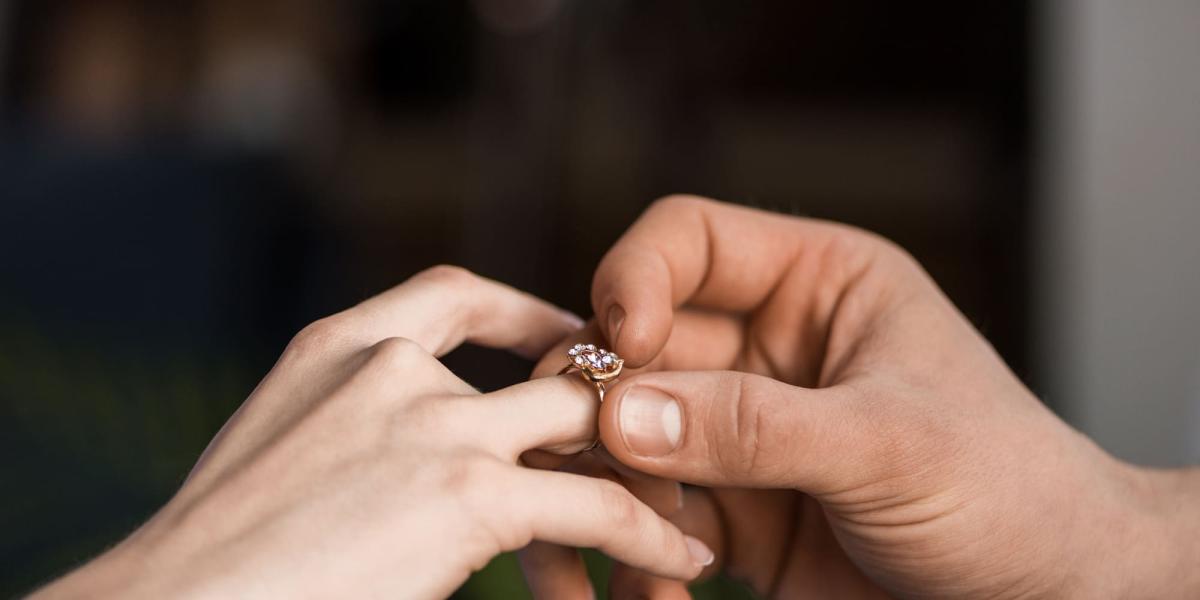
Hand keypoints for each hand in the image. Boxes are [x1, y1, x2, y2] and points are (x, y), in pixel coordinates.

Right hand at [34, 266, 712, 598]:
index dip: (525, 312)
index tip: (565, 338)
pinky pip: (594, 506)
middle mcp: (392, 367)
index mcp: (338, 346)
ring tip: (693, 511)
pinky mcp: (465, 495)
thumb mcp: (278, 453)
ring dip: (648, 473)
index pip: (453, 295)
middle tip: (660, 435)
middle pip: (544, 364)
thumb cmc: (217, 559)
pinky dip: (648, 535)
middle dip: (609, 401)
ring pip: (585, 430)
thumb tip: (392, 456)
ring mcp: (431, 424)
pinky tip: (679, 562)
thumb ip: (346, 425)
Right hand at [527, 196, 1199, 597]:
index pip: (688, 241)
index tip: (620, 345)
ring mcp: (741, 431)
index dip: (635, 278)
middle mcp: (766, 348)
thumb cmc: (1007, 489)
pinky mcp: (731, 510)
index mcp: (816, 284)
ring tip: (623, 538)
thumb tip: (622, 416)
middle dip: (599, 398)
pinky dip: (634, 551)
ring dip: (605, 484)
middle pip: (635, 344)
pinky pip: (648, 516)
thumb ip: (756, 426)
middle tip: (580, 452)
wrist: (1049, 597)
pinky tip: (660, 588)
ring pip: (625, 434)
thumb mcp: (888, 443)